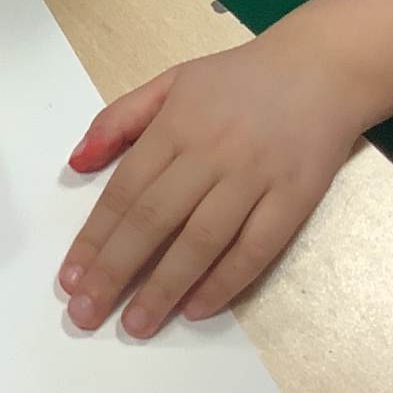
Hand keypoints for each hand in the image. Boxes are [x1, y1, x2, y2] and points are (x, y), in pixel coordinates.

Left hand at [57, 40, 363, 336]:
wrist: (322, 67)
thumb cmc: (238, 80)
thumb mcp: (170, 83)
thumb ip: (118, 120)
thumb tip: (76, 163)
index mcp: (175, 126)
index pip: (125, 192)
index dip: (95, 238)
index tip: (70, 279)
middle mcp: (211, 153)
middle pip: (154, 220)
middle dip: (115, 271)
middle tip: (87, 314)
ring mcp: (255, 176)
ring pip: (202, 240)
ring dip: (165, 287)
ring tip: (136, 324)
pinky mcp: (296, 197)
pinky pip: (257, 248)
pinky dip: (226, 281)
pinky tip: (195, 308)